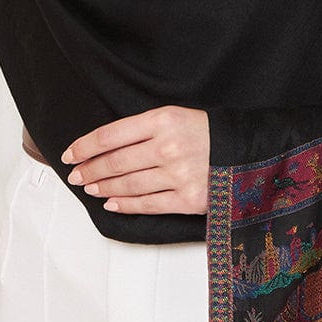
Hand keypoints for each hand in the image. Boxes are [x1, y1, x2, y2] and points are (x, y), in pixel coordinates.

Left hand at [61, 105, 209, 215]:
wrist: (252, 153)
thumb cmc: (211, 133)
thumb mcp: (178, 116)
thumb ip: (145, 129)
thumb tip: (106, 147)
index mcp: (164, 119)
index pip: (111, 135)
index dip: (85, 146)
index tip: (70, 154)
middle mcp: (168, 147)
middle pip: (115, 162)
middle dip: (90, 170)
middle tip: (75, 176)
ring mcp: (178, 175)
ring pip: (128, 184)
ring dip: (104, 187)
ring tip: (91, 188)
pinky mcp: (188, 199)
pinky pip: (148, 204)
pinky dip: (126, 205)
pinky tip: (112, 203)